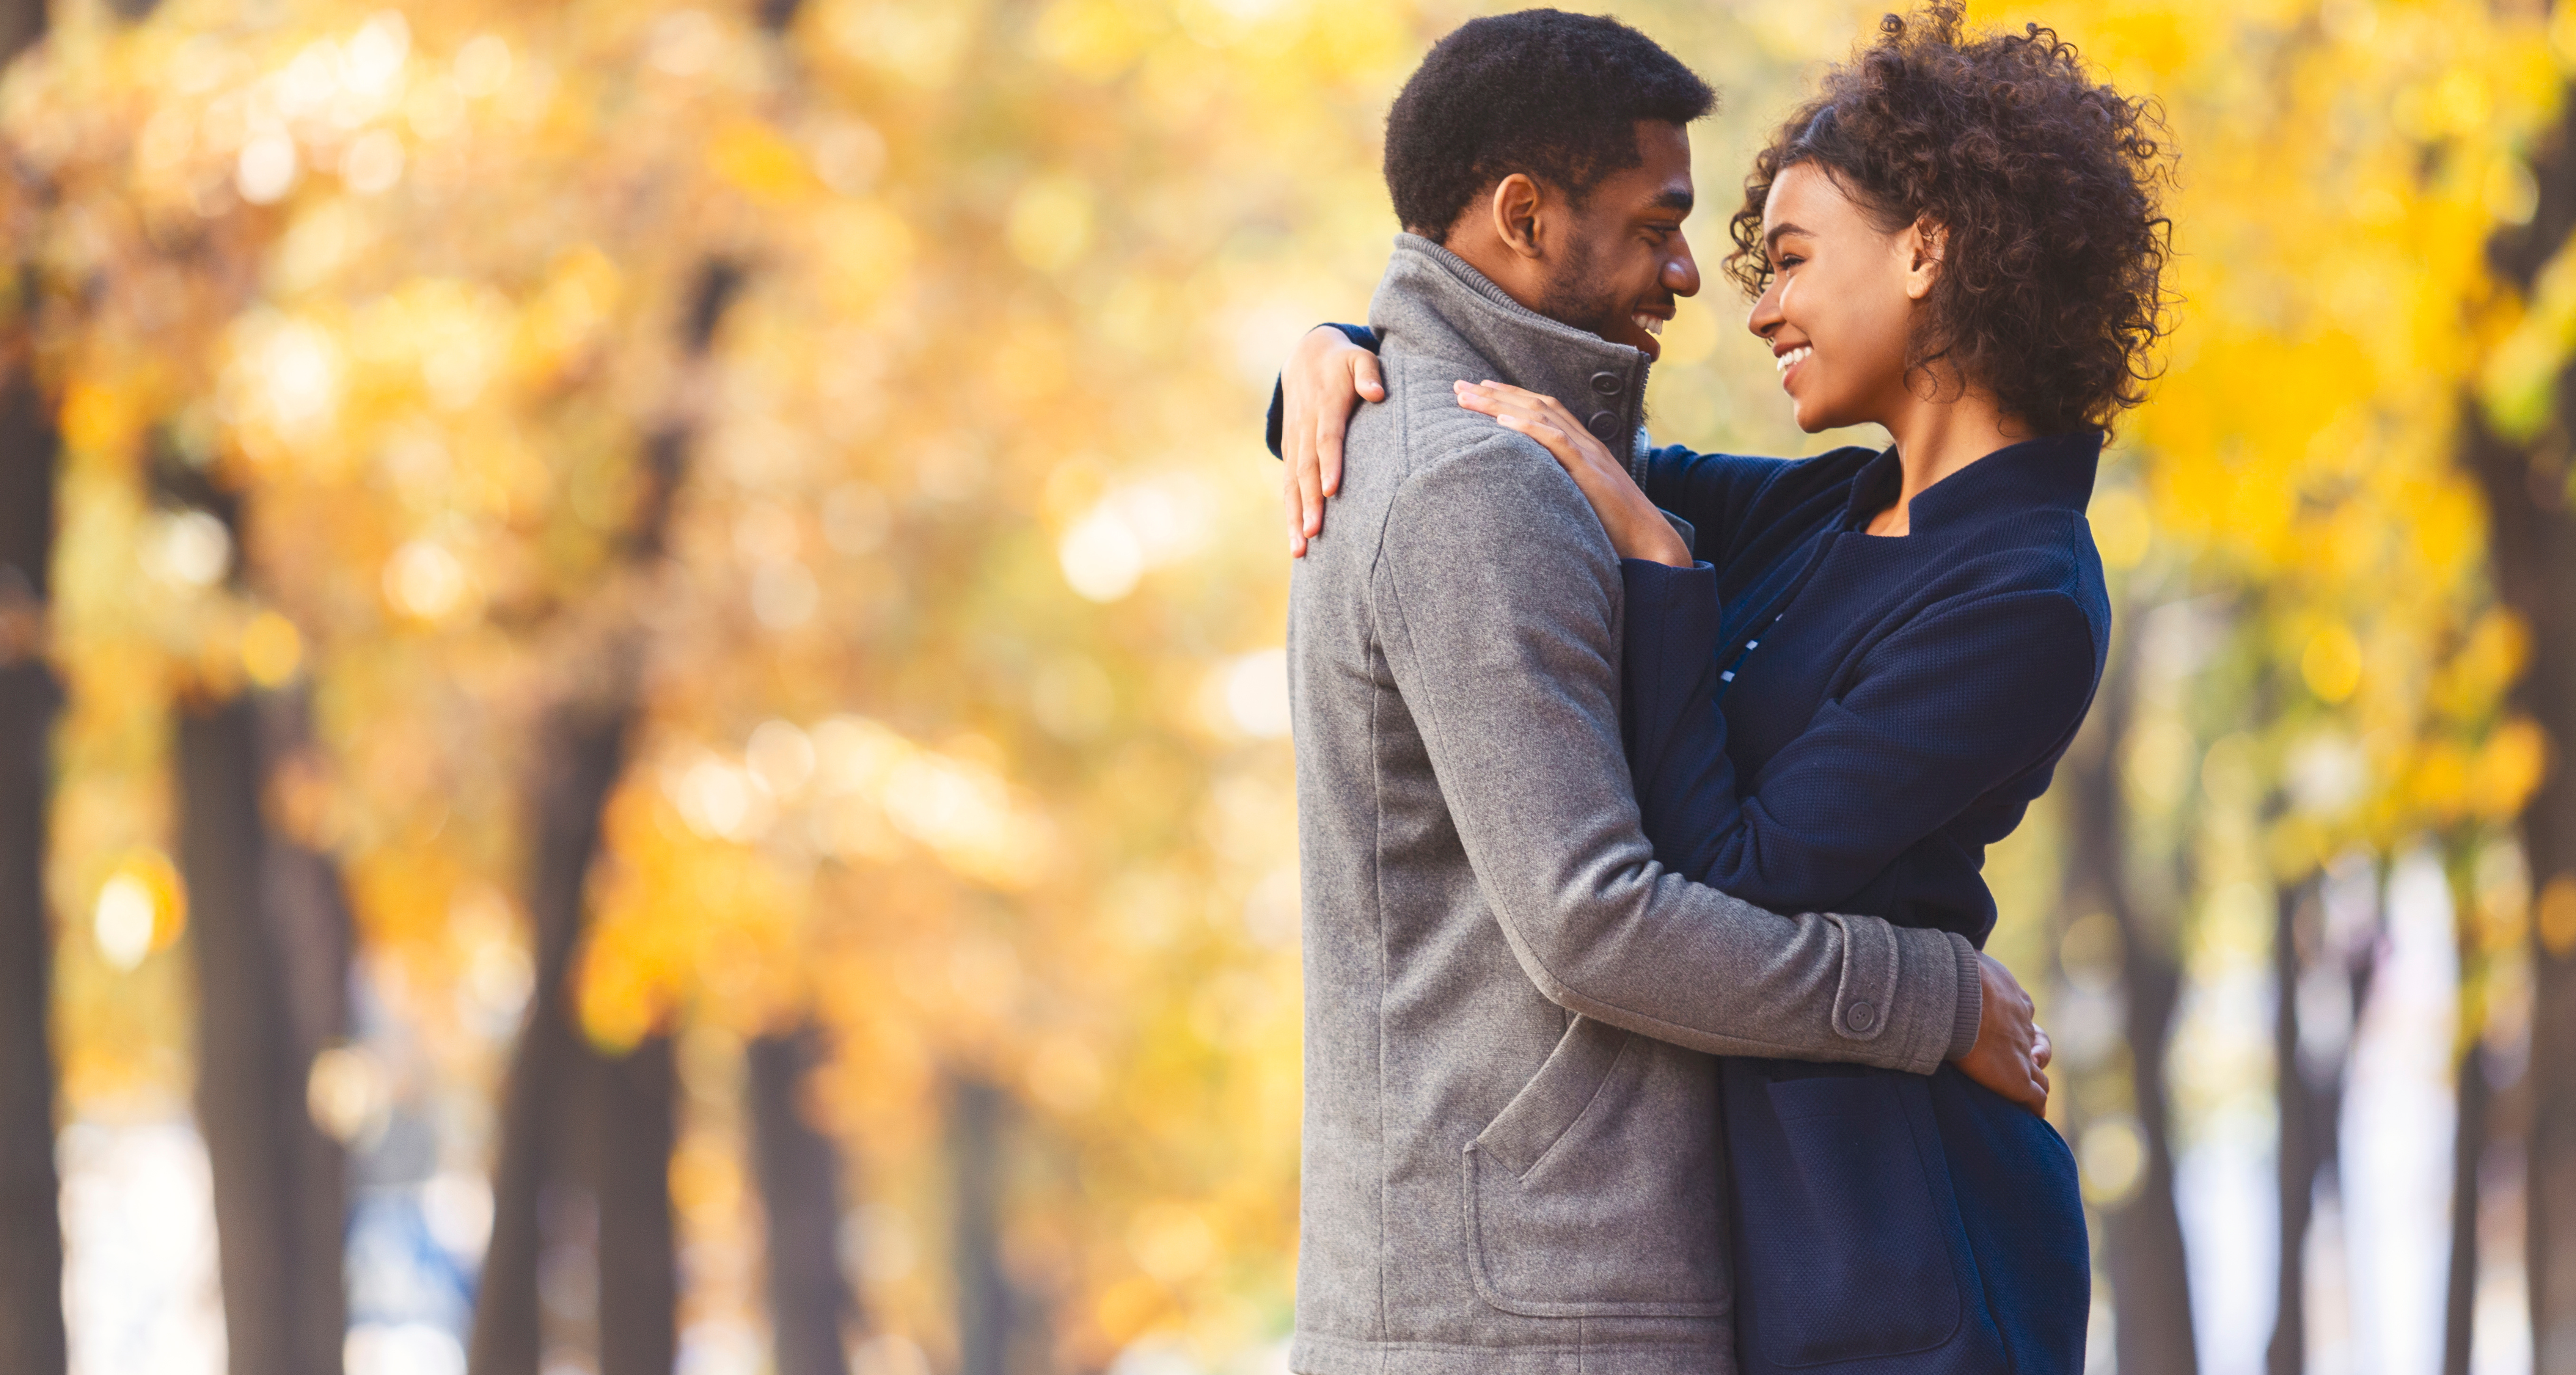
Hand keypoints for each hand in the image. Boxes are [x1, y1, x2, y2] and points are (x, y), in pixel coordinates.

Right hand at [1282, 327, 1383, 556]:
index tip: (1331, 491)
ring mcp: (1294, 442)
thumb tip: (1376, 394)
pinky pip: (1288, 485)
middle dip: (1308, 503)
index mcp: (1324, 408)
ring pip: (1292, 484)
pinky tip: (1295, 540)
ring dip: (1294, 517)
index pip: (1326, 439)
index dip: (1328, 464)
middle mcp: (1304, 429)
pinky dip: (1290, 512)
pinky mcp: (1291, 452)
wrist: (1305, 357)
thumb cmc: (1343, 363)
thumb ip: (1369, 373)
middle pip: (1305, 470)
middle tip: (1312, 534)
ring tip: (1299, 550)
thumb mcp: (1359, 358)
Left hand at [1453, 380, 1690, 566]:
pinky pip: (1556, 443)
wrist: (1652, 543)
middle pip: (1536, 405)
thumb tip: (1530, 489)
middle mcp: (1586, 444)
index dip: (1511, 396)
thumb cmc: (1616, 529)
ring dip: (1501, 404)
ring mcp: (1589, 455)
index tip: (1480, 389)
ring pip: (1540, 416)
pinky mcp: (1590, 473)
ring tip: (1468, 397)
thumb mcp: (1582, 499)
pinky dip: (1528, 428)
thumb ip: (1560, 486)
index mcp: (1584, 448)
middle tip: (1459, 385)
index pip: (1543, 410)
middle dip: (1495, 392)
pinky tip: (1501, 421)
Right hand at [1952, 953, 2050, 1113]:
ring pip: (2040, 1071)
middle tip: (2030, 1055)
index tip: (2006, 1026)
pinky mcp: (2018, 1079)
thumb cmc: (1954, 975)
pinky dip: (2035, 1105)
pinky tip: (2033, 1112)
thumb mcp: (1961, 960)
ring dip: (2036, 1079)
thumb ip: (1955, 963)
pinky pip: (2035, 1097)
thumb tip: (1928, 956)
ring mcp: (2022, 1053)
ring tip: (2029, 1086)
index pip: (2022, 1011)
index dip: (2018, 1022)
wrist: (1959, 996)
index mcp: (2011, 998)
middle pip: (2038, 1041)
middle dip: (2036, 1049)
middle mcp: (2022, 1026)